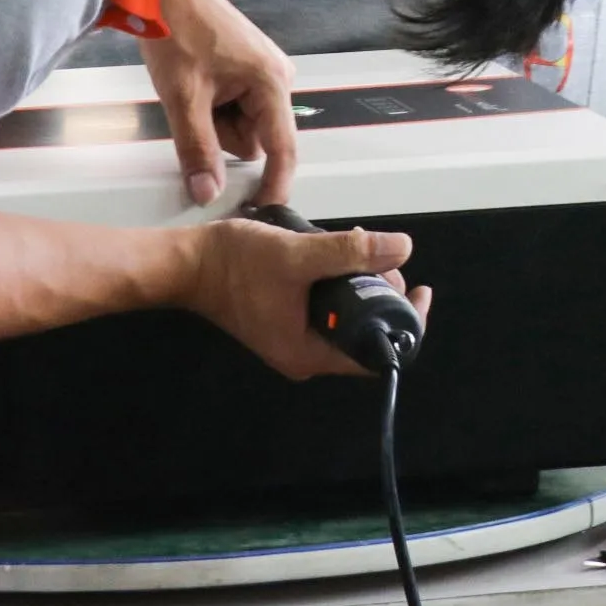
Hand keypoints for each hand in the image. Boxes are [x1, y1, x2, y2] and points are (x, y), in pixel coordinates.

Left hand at [145, 0, 297, 207]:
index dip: (274, 183)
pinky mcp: (248, 68)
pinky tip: (197, 83)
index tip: (263, 211)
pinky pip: (235, 107)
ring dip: (215, 121)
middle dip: (222, 135)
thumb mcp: (182, 96)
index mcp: (272, 81)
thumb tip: (207, 192)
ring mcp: (263, 71)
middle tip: (194, 106)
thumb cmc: (177, 27)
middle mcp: (277, 76)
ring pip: (242, 125)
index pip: (283, 148)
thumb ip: (197, 148)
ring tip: (192, 89)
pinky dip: (213, 106)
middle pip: (255, 138)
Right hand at [178, 219, 432, 379]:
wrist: (186, 264)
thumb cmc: (234, 265)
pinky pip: (327, 307)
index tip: (420, 291)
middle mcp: (305, 355)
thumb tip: (402, 250)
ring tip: (364, 250)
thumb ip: (350, 253)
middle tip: (386, 259)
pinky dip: (340, 282)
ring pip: (347, 317)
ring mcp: (294, 338)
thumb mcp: (298, 255)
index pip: (377, 355)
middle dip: (384, 295)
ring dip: (362, 284)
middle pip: (365, 333)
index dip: (405, 324)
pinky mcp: (286, 319)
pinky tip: (339, 253)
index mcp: (310, 354)